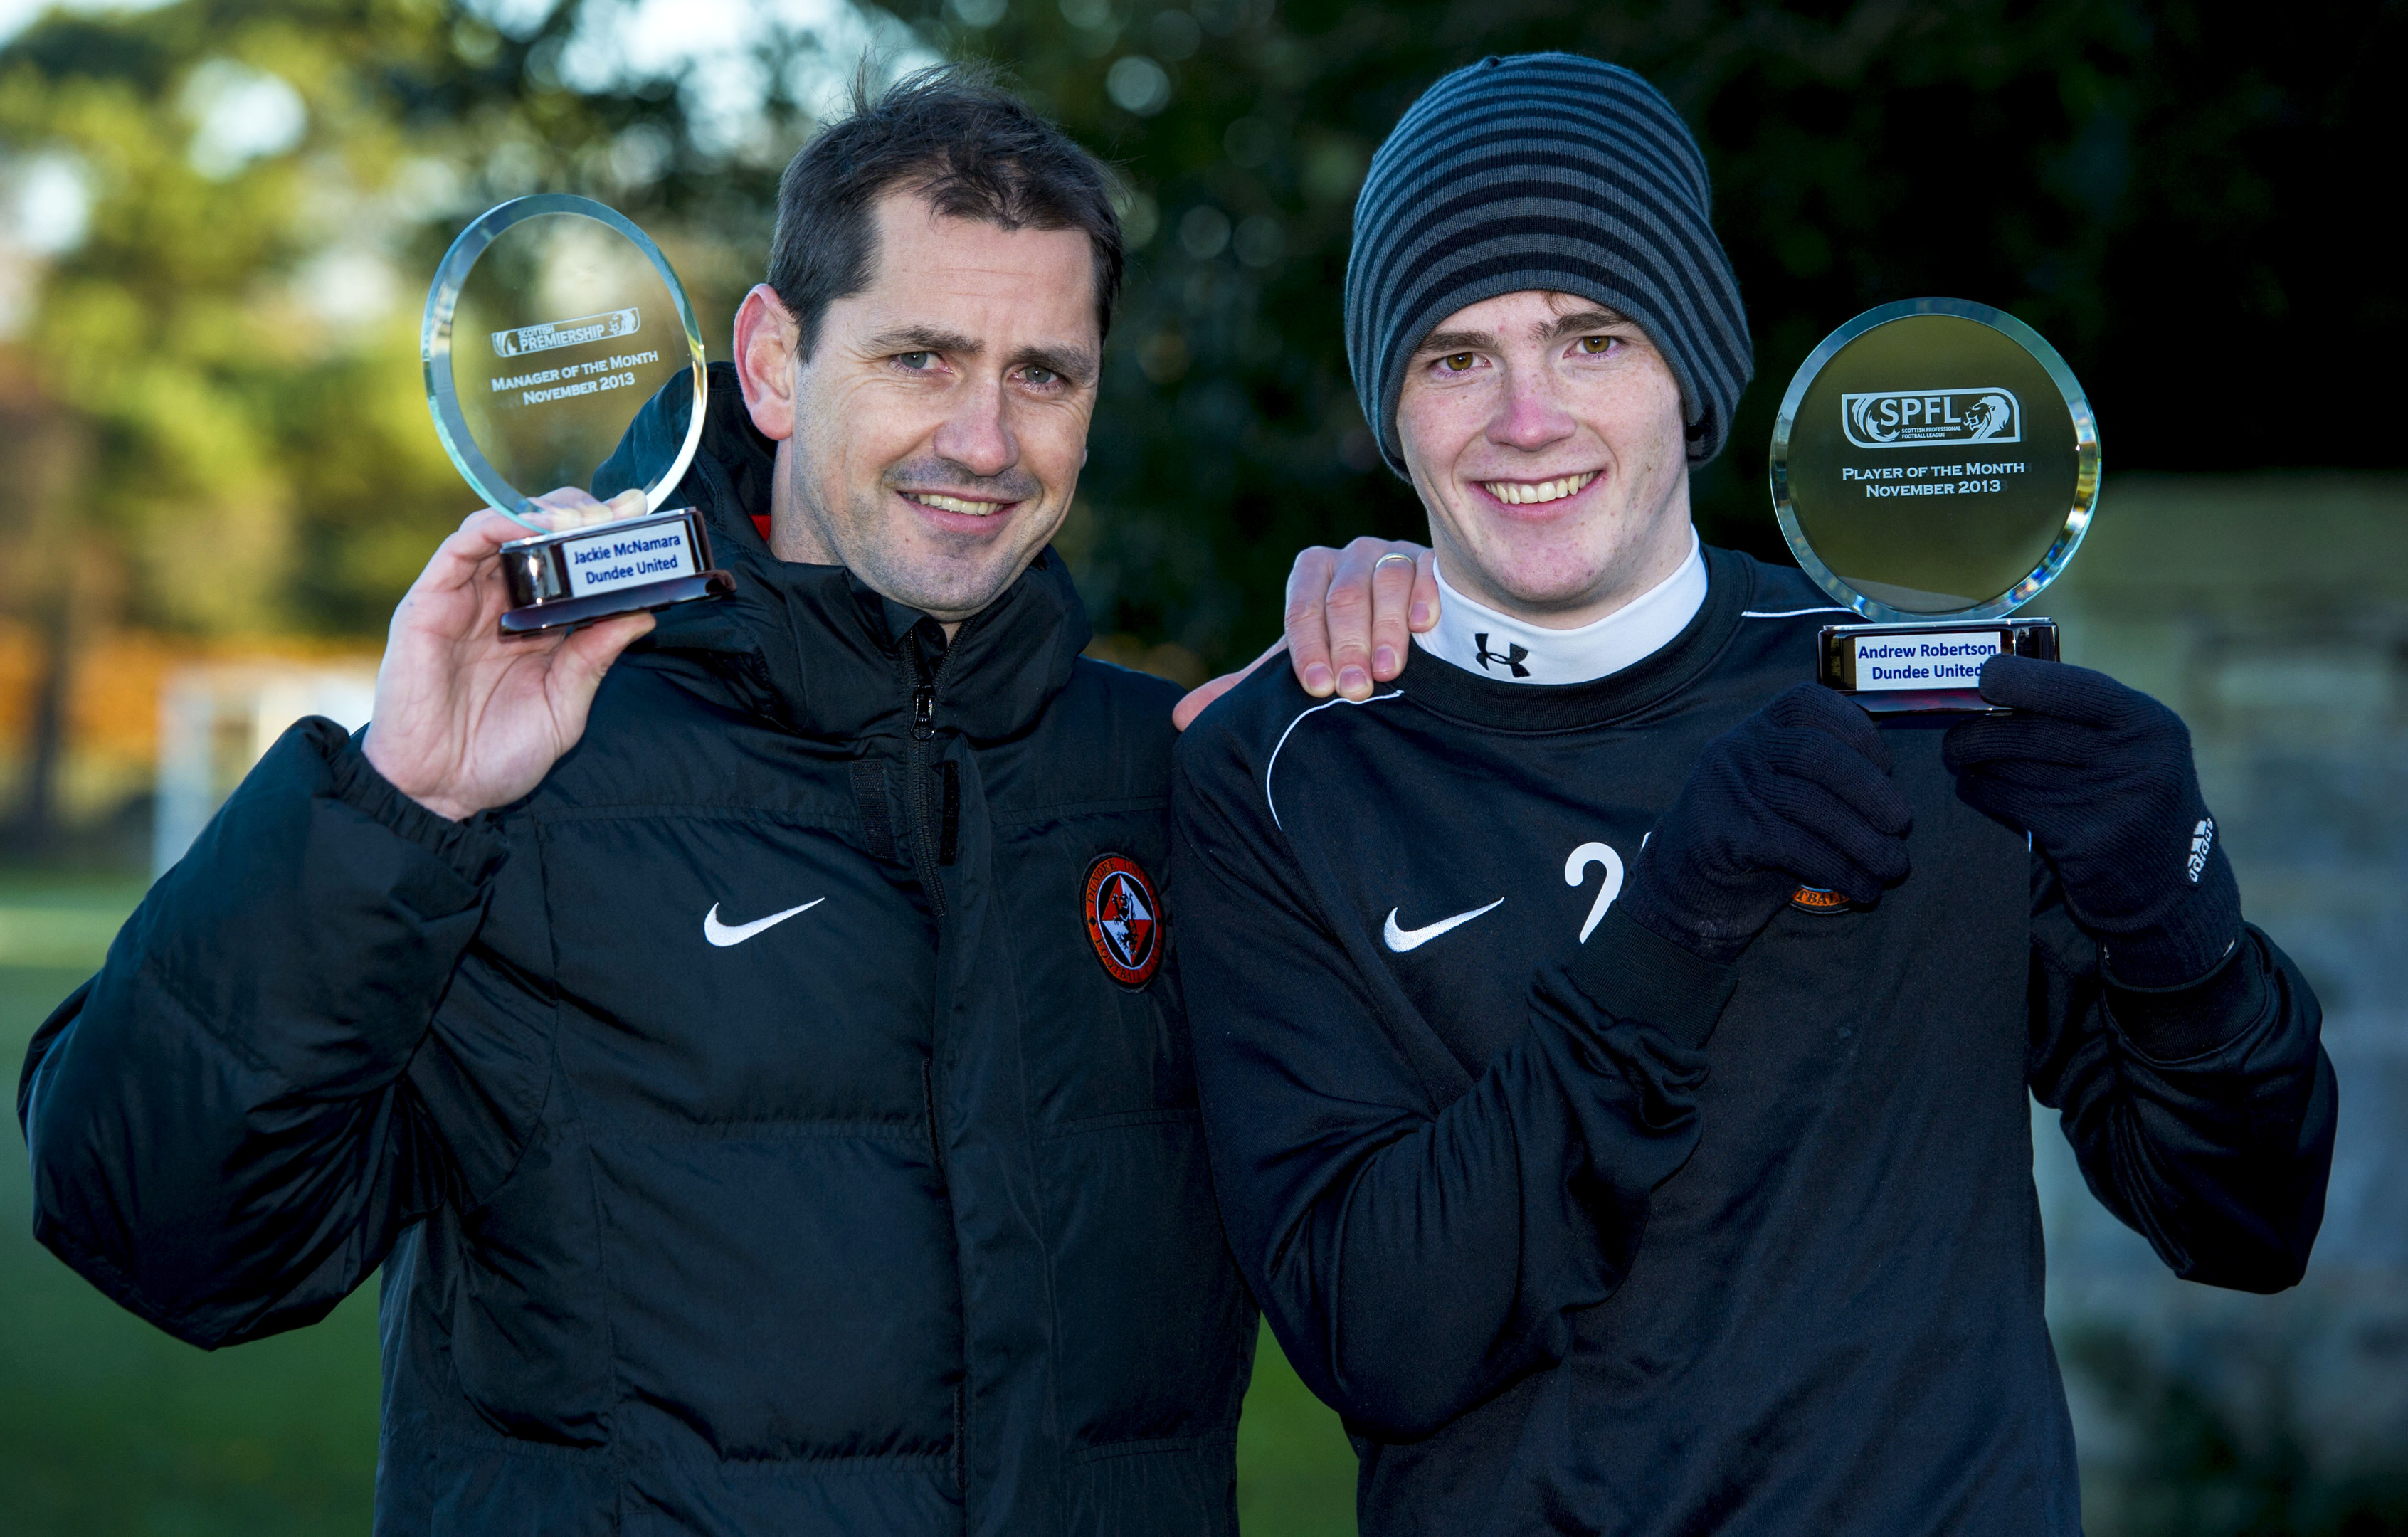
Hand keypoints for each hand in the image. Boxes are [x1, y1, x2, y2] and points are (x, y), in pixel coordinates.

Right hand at [362, 490, 656, 820]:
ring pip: (502, 530)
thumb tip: (643, 614)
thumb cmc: (497, 757)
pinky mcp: (429, 602)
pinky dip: (496, 525)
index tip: (643, 522)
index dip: (605, 541)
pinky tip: (531, 528)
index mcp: (537, 627)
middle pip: (539, 537)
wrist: (438, 793)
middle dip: (582, 517)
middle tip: (620, 515)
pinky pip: (459, 546)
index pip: (572, 566)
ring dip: (545, 515)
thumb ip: (595, 659)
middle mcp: (500, 604)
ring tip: (584, 520)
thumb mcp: (563, 707)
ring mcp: (464, 600)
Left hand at [1171, 538, 1435, 729]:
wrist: (1401, 629)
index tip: (1316, 688)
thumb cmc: (1341, 649)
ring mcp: (1392, 554)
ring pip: (1385, 581)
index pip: (1301, 609)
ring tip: (1388, 672)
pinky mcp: (1433, 562)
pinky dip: (1423, 597)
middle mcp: (1350, 557)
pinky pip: (1427, 572)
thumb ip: (1247, 688)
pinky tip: (1423, 627)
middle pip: (1343, 598)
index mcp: (1310, 573)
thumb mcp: (1296, 665)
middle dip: (1347, 647)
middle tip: (1354, 690)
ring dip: (1385, 629)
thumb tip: (1179, 717)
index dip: (1307, 649)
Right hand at [1620, 683, 1912, 962]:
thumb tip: (1891, 790)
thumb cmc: (1756, 833)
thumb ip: (1822, 773)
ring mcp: (1725, 791)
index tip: (1888, 767)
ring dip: (1864, 841)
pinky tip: (1862, 888)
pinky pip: (1795, 848)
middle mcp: (1736, 750)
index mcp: (1755, 727)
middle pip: (1813, 753)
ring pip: (1809, 806)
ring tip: (1891, 867)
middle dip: (1870, 790)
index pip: (1808, 705)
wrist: (1688, 886)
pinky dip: (1839, 870)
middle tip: (1902, 825)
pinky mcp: (1722, 837)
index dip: (1857, 732)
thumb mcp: (1782, 786)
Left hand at [1944, 654, 2239, 987]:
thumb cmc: (2130, 796)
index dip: (2020, 679)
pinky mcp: (2086, 843)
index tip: (1985, 675)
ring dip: (1975, 763)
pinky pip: (2010, 803)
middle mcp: (2137, 760)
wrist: (2168, 881)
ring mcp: (2114, 804)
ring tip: (1963, 758)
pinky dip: (1982, 791)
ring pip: (2012, 769)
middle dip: (1977, 731)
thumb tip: (1999, 678)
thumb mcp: (2130, 747)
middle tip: (1955, 736)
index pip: (2074, 687)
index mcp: (2148, 724)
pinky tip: (1978, 787)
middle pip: (2030, 732)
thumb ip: (2081, 714)